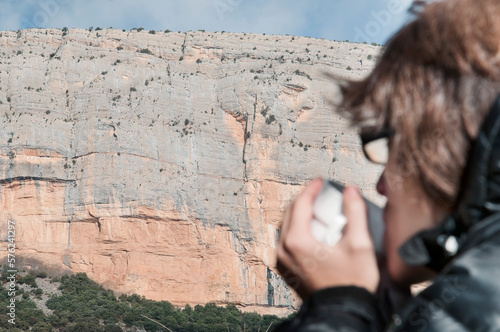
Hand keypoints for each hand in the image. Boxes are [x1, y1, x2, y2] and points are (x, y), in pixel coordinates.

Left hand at [276, 178, 379, 298]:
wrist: (343, 311)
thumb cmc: (351, 283)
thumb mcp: (359, 244)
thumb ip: (355, 213)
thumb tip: (350, 191)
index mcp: (297, 241)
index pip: (301, 204)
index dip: (312, 189)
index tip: (322, 181)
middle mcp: (284, 249)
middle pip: (291, 213)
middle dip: (306, 199)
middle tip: (321, 192)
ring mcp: (283, 260)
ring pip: (287, 225)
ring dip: (302, 213)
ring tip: (319, 208)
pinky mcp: (287, 268)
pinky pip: (288, 240)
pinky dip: (299, 228)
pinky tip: (314, 229)